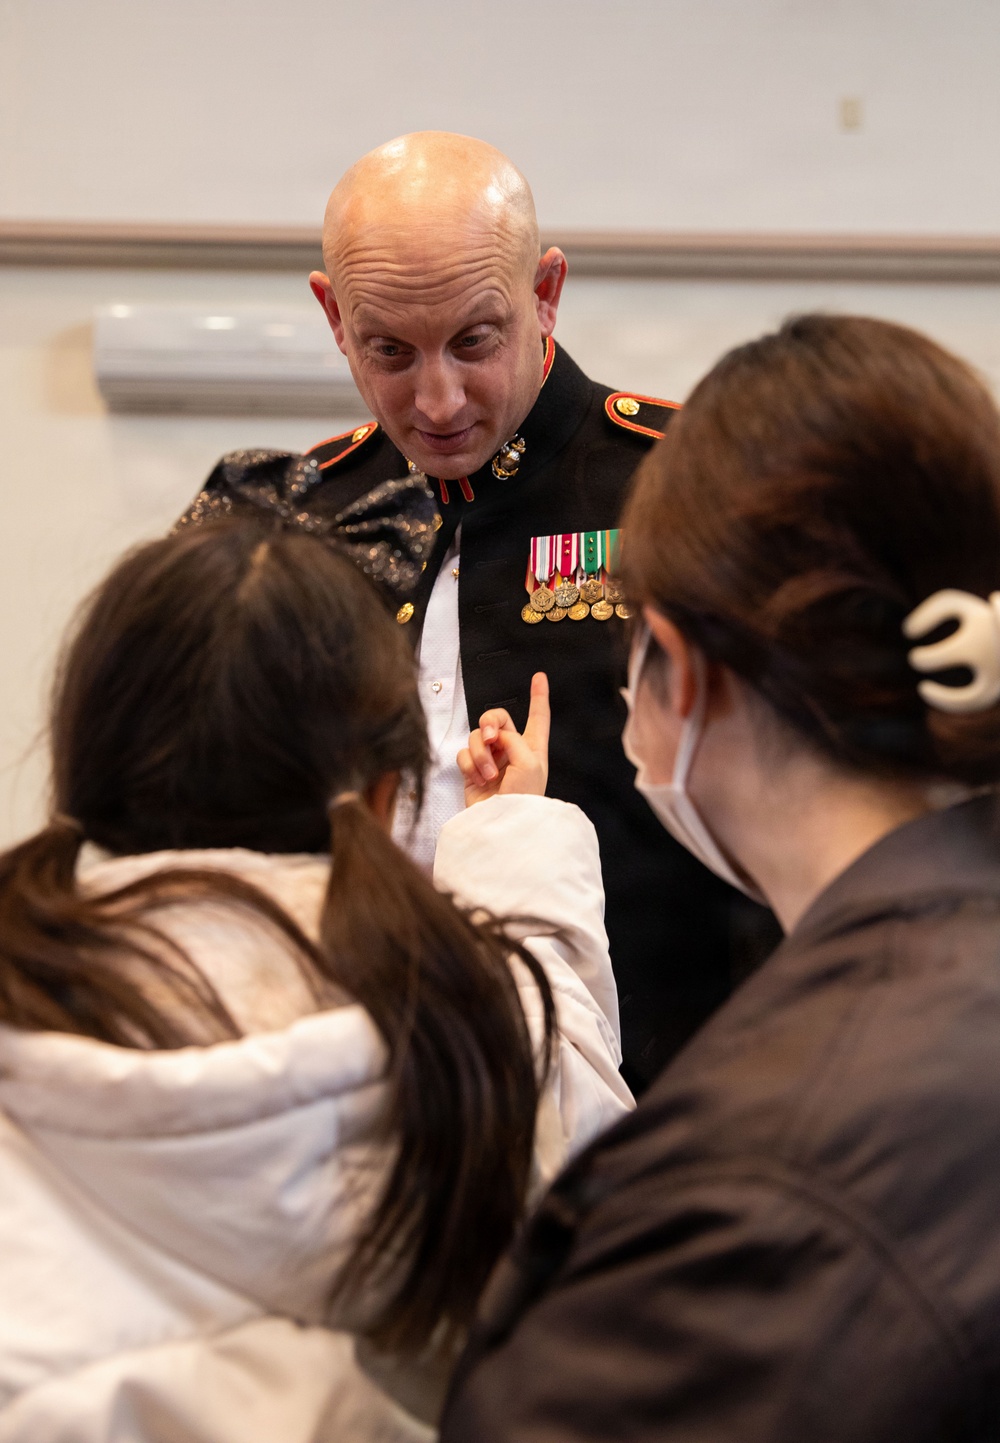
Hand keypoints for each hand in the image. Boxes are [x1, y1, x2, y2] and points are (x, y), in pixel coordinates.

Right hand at [458, 672, 549, 806]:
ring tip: (489, 774)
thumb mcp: (528, 762)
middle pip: (497, 718)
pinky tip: (479, 779)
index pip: (538, 716)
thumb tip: (494, 735)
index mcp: (532, 747)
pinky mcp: (472, 771)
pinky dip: (470, 765)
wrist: (503, 824)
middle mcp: (511, 751)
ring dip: (481, 753)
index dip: (539, 696)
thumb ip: (512, 738)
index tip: (540, 677)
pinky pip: (464, 753)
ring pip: (477, 736)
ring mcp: (491, 760)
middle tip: (492, 737)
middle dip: (490, 722)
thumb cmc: (524, 797)